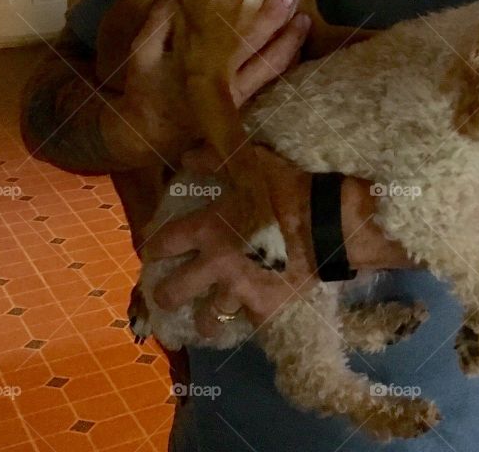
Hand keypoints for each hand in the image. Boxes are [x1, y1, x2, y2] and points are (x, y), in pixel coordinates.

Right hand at [100, 0, 311, 165]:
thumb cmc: (145, 92)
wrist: (147, 136)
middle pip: (269, 58)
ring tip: (304, 21)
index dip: (268, 19)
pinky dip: (285, 65)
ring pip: (274, 73)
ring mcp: (240, 100)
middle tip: (297, 0)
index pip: (245, 41)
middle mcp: (232, 88)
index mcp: (209, 73)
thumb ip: (157, 25)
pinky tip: (294, 48)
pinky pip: (270, 85)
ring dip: (292, 46)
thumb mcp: (141, 57)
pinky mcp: (242, 107)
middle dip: (288, 30)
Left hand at [142, 144, 317, 328]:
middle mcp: (215, 265)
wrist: (327, 222)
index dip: (152, 247)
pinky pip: (248, 322)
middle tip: (166, 293)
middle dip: (164, 294)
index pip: (164, 243)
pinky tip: (249, 315)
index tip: (151, 250)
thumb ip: (214, 160)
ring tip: (206, 320)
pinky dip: (248, 318)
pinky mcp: (264, 309)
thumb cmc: (286, 188)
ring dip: (205, 318)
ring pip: (208, 318)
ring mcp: (239, 291)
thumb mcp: (249, 163)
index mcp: (207, 229)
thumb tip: (186, 157)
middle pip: (172, 293)